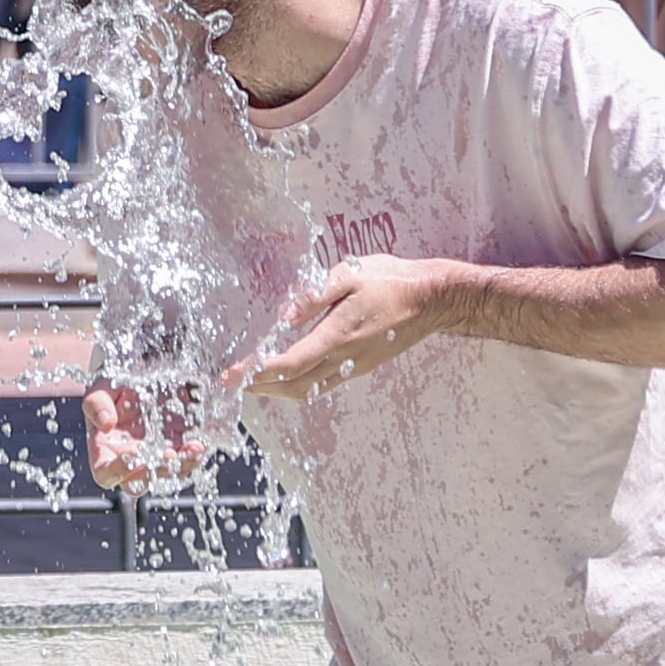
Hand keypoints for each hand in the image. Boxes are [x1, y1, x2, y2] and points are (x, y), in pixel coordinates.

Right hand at [82, 381, 205, 492]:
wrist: (140, 373)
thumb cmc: (114, 386)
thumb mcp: (101, 389)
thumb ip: (97, 404)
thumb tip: (105, 423)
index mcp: (105, 451)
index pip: (105, 473)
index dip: (116, 472)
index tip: (131, 457)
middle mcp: (130, 459)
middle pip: (140, 482)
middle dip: (156, 472)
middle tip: (169, 456)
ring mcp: (154, 456)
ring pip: (168, 475)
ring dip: (181, 466)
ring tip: (193, 448)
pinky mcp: (176, 448)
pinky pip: (185, 461)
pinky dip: (193, 456)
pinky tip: (199, 444)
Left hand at [244, 255, 467, 401]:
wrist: (430, 299)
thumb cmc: (390, 281)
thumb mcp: (350, 275)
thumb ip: (314, 294)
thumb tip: (284, 315)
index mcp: (338, 335)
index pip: (290, 363)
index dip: (258, 371)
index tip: (234, 374)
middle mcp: (345, 358)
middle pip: (294, 384)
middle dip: (261, 386)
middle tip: (233, 383)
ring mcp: (354, 366)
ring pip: (309, 389)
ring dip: (278, 390)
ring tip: (254, 383)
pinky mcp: (361, 366)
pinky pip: (324, 385)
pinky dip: (299, 386)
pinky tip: (289, 376)